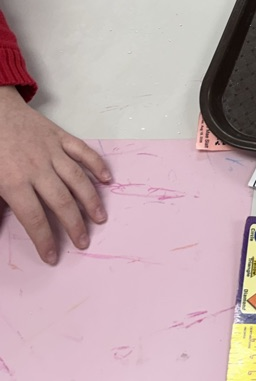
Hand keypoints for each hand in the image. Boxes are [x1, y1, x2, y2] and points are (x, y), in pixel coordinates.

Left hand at [0, 87, 110, 263]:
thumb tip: (3, 225)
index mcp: (14, 182)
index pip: (34, 218)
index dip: (45, 239)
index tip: (53, 256)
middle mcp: (37, 169)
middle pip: (62, 202)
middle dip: (74, 226)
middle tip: (84, 242)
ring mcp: (52, 151)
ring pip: (77, 180)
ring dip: (91, 200)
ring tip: (100, 217)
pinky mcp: (60, 137)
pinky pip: (83, 152)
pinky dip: (96, 165)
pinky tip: (106, 179)